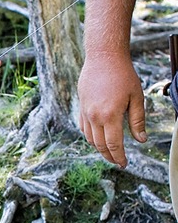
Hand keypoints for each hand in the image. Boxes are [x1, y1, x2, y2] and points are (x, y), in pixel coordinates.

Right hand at [78, 52, 146, 167]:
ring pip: (90, 139)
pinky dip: (91, 137)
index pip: (114, 144)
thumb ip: (137, 120)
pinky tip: (99, 138)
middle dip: (110, 156)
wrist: (103, 58)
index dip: (119, 157)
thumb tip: (141, 140)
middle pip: (100, 145)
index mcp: (111, 115)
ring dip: (99, 148)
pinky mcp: (82, 108)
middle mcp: (95, 117)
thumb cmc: (123, 75)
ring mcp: (86, 113)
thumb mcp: (136, 97)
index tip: (124, 164)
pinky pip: (84, 129)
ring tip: (110, 152)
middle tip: (118, 162)